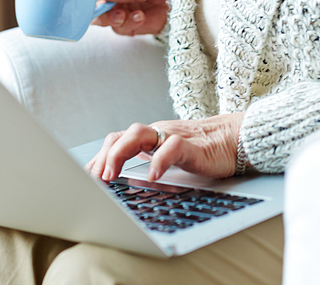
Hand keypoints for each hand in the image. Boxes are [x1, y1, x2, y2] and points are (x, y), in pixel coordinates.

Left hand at [85, 114, 244, 182]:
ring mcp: (173, 136)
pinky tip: (151, 176)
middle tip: (95, 180)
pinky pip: (172, 148)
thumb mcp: (169, 157)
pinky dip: (159, 161)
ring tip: (112, 175)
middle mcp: (158, 133)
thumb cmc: (202, 151)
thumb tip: (122, 184)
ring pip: (140, 133)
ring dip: (120, 153)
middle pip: (122, 134)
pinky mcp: (192, 145)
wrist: (235, 139)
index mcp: (150, 137)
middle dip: (104, 156)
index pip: (117, 140)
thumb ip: (148, 163)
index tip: (84, 178)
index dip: (98, 157)